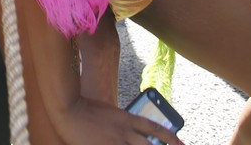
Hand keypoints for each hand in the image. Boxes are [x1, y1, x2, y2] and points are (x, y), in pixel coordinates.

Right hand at [51, 94, 184, 144]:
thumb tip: (134, 133)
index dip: (170, 137)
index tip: (181, 143)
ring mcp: (115, 143)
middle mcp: (125, 132)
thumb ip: (123, 123)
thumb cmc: (86, 109)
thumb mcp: (110, 112)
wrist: (69, 110)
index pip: (155, 128)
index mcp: (127, 119)